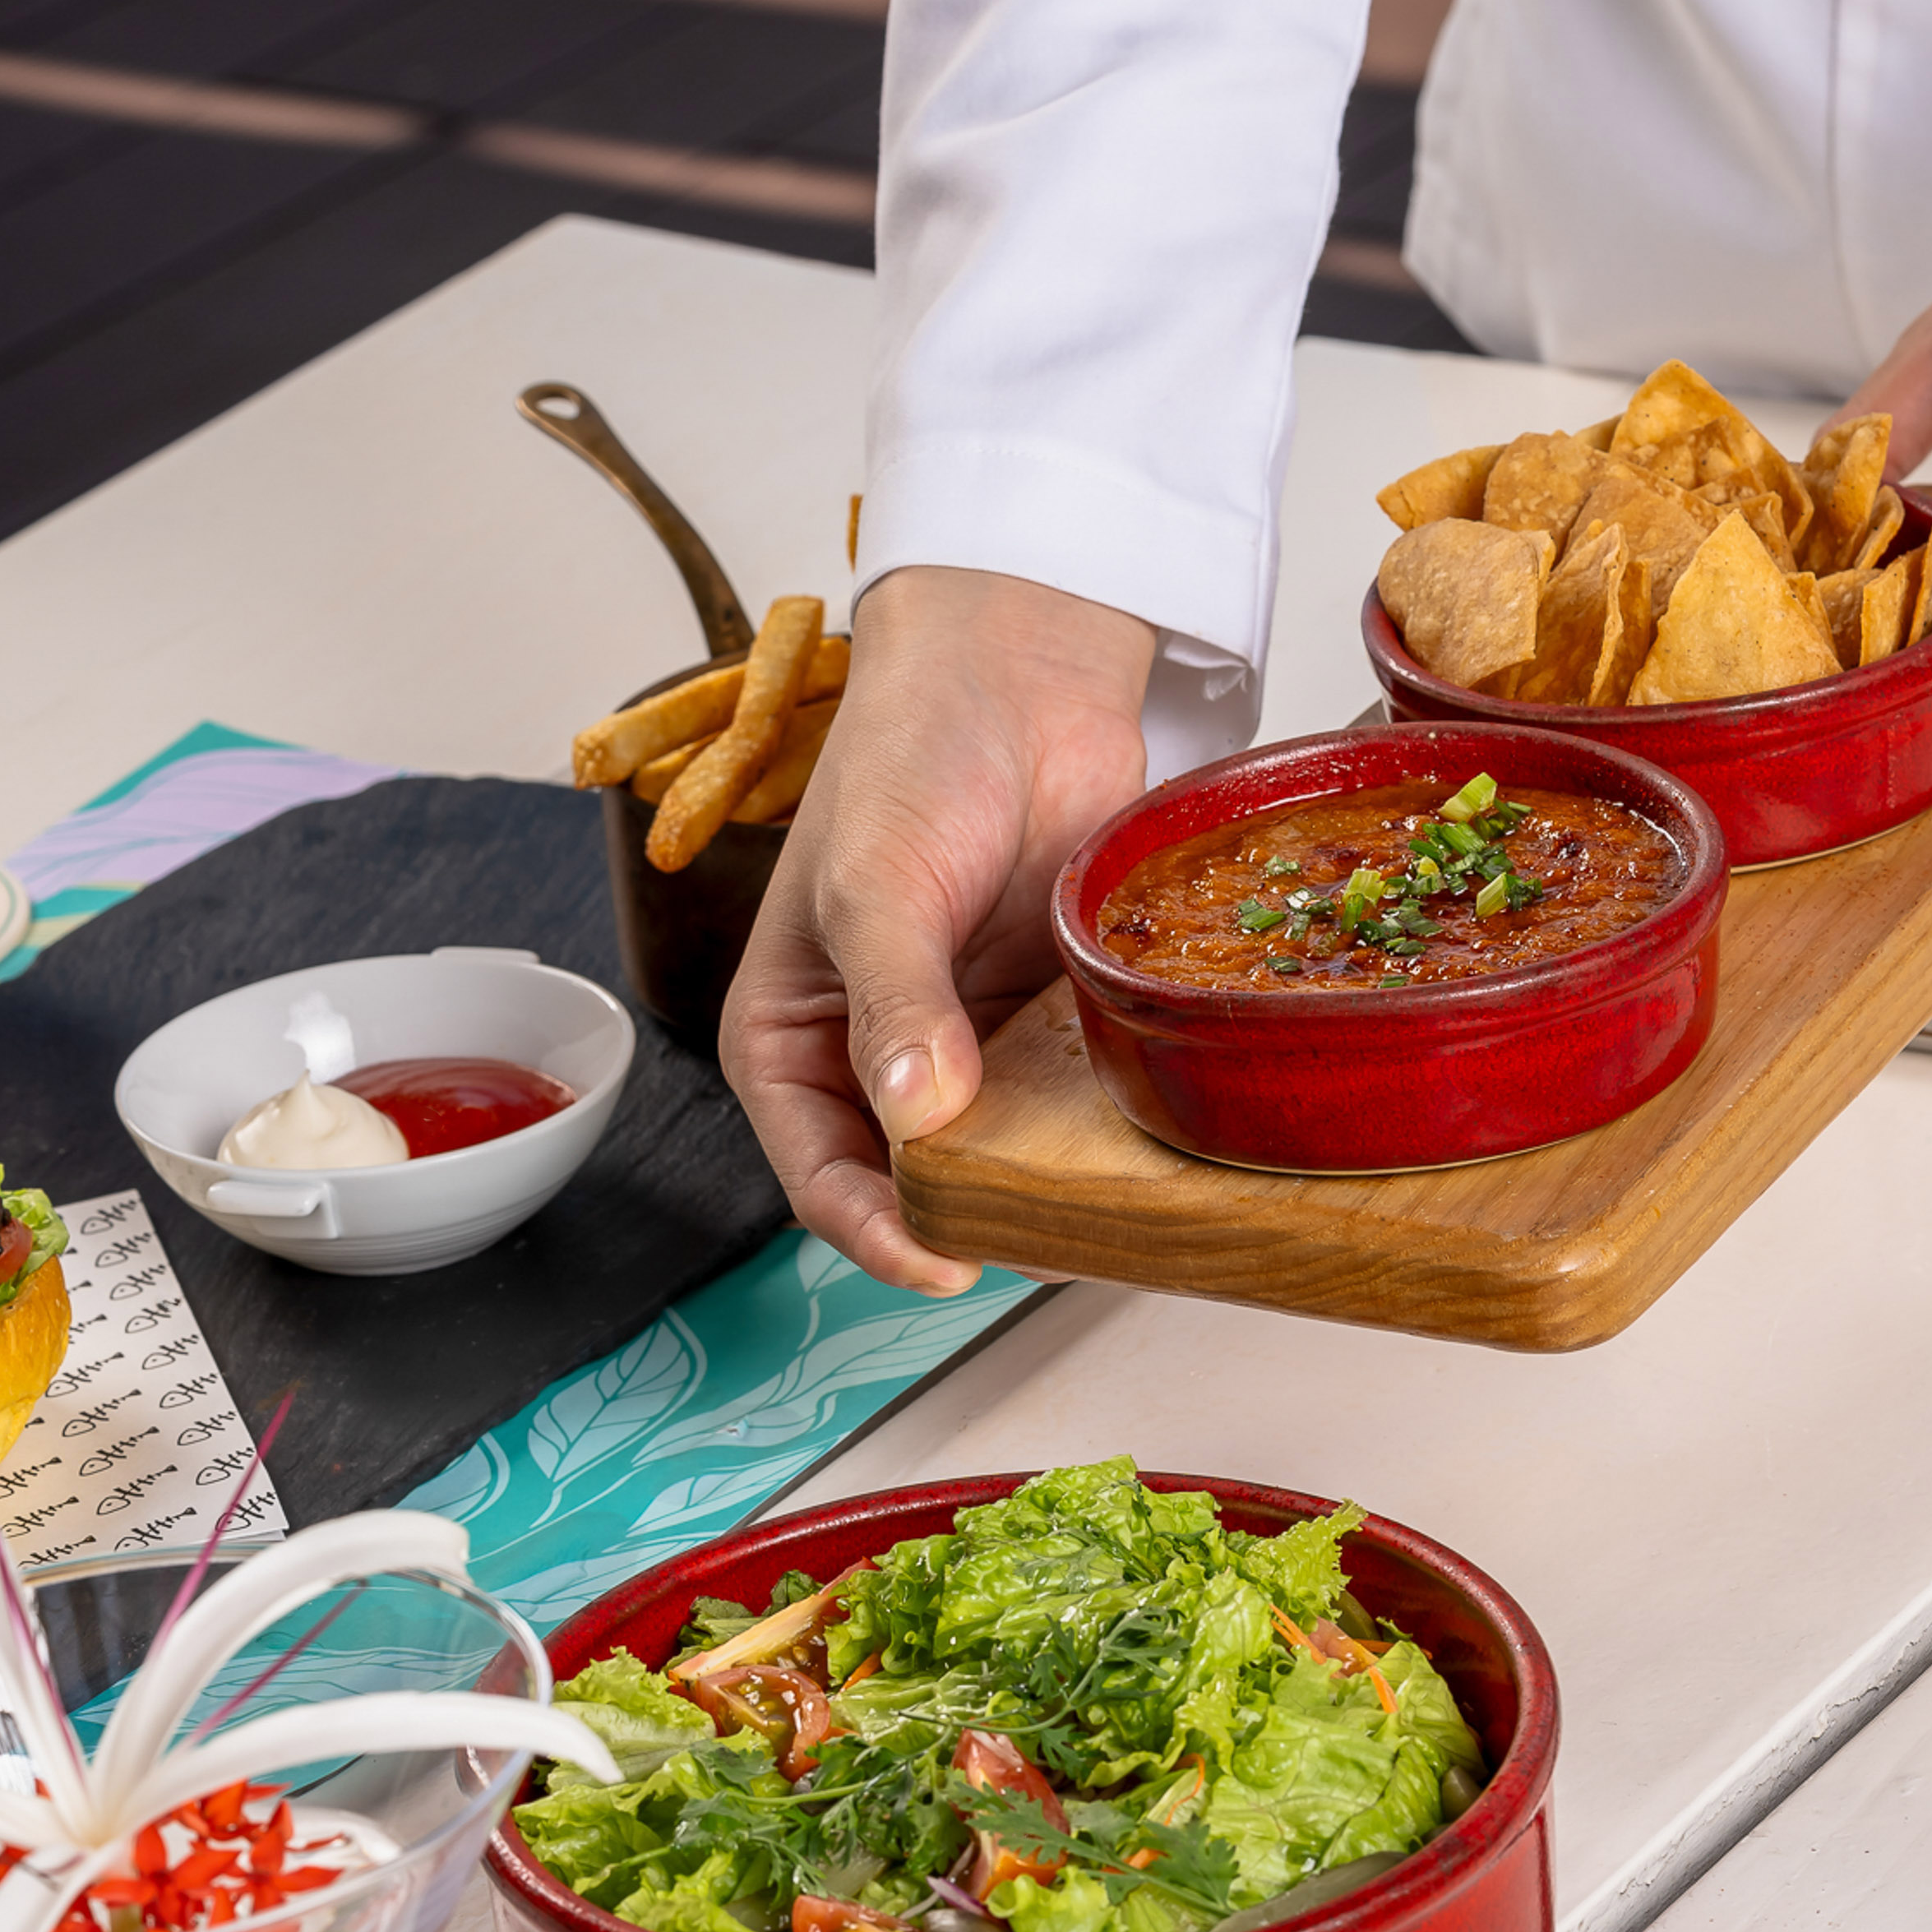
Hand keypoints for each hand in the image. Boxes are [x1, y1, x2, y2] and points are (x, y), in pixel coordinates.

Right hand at [720, 567, 1155, 1294]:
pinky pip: (1069, 1099)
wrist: (1019, 670)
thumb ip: (895, 1003)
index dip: (878, 1232)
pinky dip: (1097, 1124)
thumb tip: (917, 1114)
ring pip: (1002, 1153)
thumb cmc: (910, 756)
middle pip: (916, 1182)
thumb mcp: (878, 884)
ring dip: (1044, 1178)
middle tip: (1044, 1236)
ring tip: (1099, 1202)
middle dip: (973, 1216)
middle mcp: (875, 1055)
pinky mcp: (1044, 1015)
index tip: (947, 1261)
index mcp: (792, 1038)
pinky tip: (1139, 1139)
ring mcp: (968, 1040)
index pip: (823, 1175)